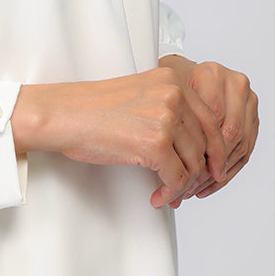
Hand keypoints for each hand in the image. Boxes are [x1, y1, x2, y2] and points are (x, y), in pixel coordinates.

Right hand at [11, 67, 227, 209]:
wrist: (62, 114)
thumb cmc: (92, 109)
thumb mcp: (140, 95)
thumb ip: (169, 108)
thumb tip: (196, 144)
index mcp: (171, 78)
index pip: (211, 118)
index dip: (212, 149)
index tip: (209, 168)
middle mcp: (173, 93)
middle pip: (207, 142)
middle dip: (201, 171)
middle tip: (188, 189)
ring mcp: (165, 117)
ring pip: (195, 163)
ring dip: (184, 186)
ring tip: (169, 194)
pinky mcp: (154, 143)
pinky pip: (177, 178)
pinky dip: (170, 192)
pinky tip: (157, 197)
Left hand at [158, 55, 258, 203]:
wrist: (183, 77)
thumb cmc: (169, 87)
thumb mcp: (164, 97)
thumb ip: (171, 118)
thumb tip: (169, 161)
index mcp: (212, 74)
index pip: (212, 120)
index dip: (198, 150)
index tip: (180, 170)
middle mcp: (235, 84)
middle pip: (230, 134)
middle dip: (209, 166)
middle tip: (188, 185)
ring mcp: (249, 101)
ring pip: (240, 146)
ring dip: (218, 174)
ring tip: (195, 188)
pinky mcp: (253, 118)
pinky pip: (245, 151)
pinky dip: (227, 171)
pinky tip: (210, 184)